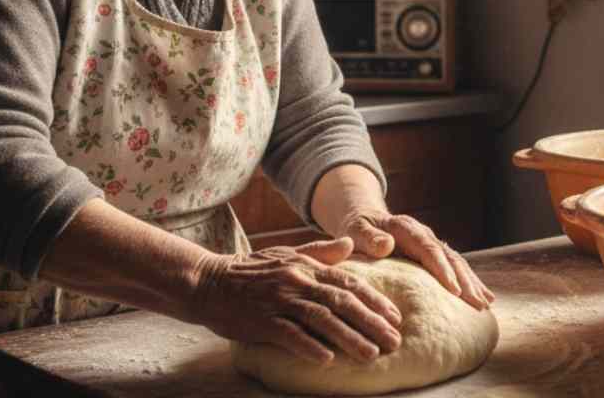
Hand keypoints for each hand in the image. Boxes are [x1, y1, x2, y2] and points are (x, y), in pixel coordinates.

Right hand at [191, 237, 402, 364]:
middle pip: (341, 302)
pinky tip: (327, 360)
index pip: (348, 282)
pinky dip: (309, 346)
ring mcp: (279, 301)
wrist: (209, 281)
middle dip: (371, 322)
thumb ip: (320, 252)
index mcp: (306, 267)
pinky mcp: (261, 320)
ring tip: (371, 355)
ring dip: (349, 338)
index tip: (395, 317)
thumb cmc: (251, 272)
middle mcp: (297, 281)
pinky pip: (289, 335)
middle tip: (394, 341)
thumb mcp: (287, 256)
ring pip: (321, 319)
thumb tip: (351, 244)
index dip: (374, 300)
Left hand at [338, 210, 494, 309]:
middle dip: (464, 280)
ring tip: (485, 303)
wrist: (364, 220)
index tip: (453, 289)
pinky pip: (455, 268)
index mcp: (405, 227)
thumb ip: (368, 237)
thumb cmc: (357, 230)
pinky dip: (469, 282)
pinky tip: (483, 298)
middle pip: (448, 256)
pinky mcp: (434, 255)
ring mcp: (431, 244)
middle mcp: (424, 234)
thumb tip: (386, 244)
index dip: (441, 268)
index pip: (427, 248)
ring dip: (472, 283)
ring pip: (457, 262)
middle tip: (476, 303)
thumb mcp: (355, 230)